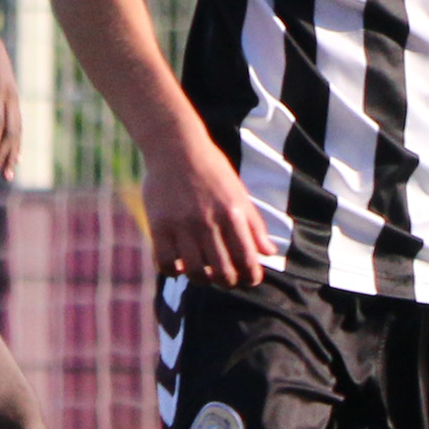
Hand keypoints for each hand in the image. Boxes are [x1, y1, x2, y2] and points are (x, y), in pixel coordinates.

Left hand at [0, 19, 21, 182]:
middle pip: (10, 131)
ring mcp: (15, 99)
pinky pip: (18, 127)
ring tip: (6, 176)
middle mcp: (10, 96)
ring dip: (11, 154)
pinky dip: (16, 144)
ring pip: (17, 131)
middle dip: (3, 155)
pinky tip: (14, 161)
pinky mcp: (15, 103)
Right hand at [142, 135, 279, 287]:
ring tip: (204, 273)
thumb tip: (269, 253)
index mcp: (232, 214)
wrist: (175, 146)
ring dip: (202, 280)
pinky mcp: (159, 226)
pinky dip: (174, 272)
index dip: (251, 277)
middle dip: (229, 282)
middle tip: (227, 278)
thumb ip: (254, 225)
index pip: (247, 259)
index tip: (250, 279)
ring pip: (195, 273)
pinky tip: (180, 265)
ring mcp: (182, 225)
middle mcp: (208, 222)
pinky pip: (166, 263)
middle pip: (222, 272)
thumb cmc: (212, 170)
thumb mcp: (239, 193)